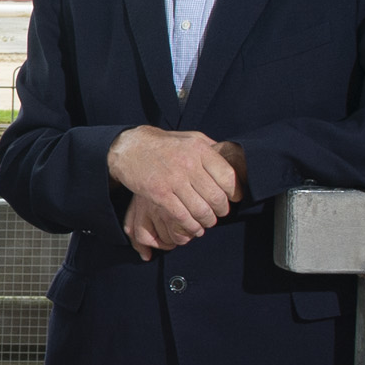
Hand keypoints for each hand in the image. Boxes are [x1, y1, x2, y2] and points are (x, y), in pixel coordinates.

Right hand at [107, 125, 244, 255]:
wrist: (130, 148)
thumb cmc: (164, 144)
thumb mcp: (190, 138)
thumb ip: (211, 149)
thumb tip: (233, 161)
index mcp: (199, 149)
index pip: (228, 177)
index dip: (235, 192)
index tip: (233, 198)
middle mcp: (188, 164)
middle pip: (216, 197)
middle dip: (222, 210)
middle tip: (220, 213)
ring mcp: (173, 180)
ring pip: (201, 210)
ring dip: (208, 221)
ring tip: (207, 221)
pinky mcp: (159, 194)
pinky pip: (182, 216)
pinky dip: (191, 226)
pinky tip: (194, 227)